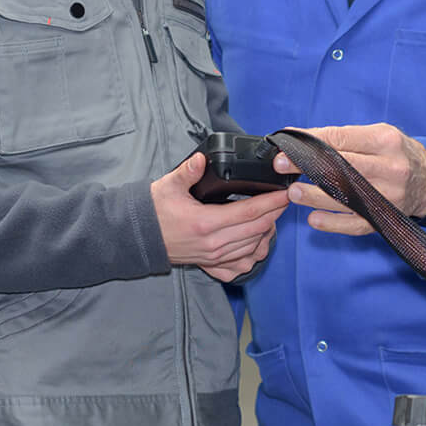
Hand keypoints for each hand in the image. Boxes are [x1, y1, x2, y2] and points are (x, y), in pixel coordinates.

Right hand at [151, 151, 288, 276]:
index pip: (249, 212)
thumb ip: (187, 172)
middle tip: (284, 199)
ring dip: (267, 230)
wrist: (139, 238)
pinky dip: (255, 251)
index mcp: (205, 222)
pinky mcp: (212, 265)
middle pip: (257, 229)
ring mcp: (214, 257)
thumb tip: (201, 159)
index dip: (271, 202)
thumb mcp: (168, 186)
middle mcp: (213, 243)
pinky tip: (257, 239)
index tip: (285, 193)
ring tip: (272, 214)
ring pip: (254, 246)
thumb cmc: (154, 211)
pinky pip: (243, 263)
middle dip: (275, 213)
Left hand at [275, 123, 425, 236]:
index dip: (311, 141)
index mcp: (385, 141)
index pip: (341, 138)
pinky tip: (313, 219)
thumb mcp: (378, 135)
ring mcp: (388, 196)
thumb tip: (300, 137)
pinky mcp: (385, 218)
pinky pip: (356, 224)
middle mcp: (389, 168)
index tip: (287, 143)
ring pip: (346, 197)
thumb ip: (343, 136)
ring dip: (314, 195)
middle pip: (342, 167)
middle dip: (307, 165)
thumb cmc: (396, 154)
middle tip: (281, 165)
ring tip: (293, 192)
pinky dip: (333, 223)